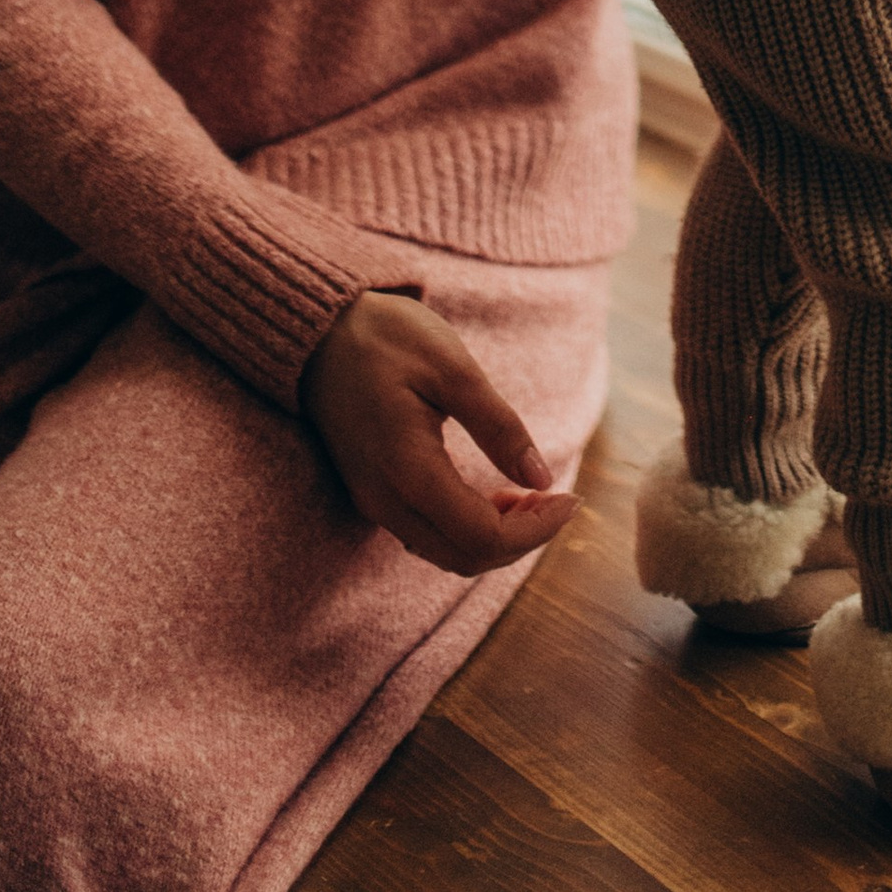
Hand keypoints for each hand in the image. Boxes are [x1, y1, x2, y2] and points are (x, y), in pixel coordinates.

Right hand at [301, 290, 576, 577]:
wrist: (320, 334)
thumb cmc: (387, 338)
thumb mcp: (452, 367)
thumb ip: (498, 426)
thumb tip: (542, 477)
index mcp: (407, 470)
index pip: (480, 536)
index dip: (534, 530)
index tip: (571, 499)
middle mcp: (385, 501)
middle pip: (464, 557)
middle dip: (521, 540)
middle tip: (559, 500)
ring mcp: (374, 502)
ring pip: (446, 552)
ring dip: (496, 537)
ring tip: (534, 497)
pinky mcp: (374, 493)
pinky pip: (428, 535)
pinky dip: (469, 528)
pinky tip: (496, 496)